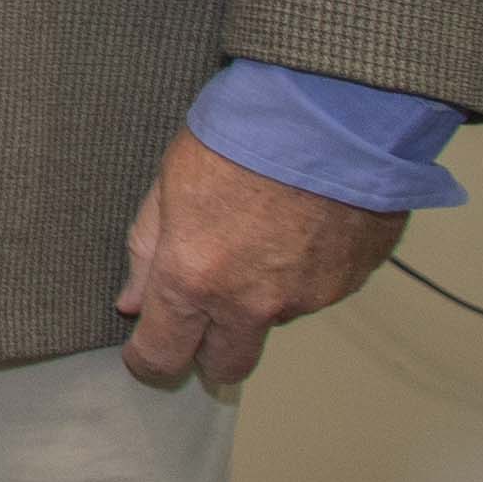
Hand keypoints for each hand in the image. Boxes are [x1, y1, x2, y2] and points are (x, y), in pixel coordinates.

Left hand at [117, 128, 403, 386]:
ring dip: (262, 295)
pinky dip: (304, 270)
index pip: (163, 357)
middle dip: (210, 352)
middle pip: (227, 366)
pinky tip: (300, 223)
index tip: (146, 351)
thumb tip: (132, 302)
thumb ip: (147, 253)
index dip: (149, 360)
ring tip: (261, 231)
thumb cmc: (239, 138)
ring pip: (274, 319)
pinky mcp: (350, 283)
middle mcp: (253, 303)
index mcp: (194, 280)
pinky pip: (317, 291)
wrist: (328, 115)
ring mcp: (307, 297)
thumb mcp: (167, 186)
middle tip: (203, 317)